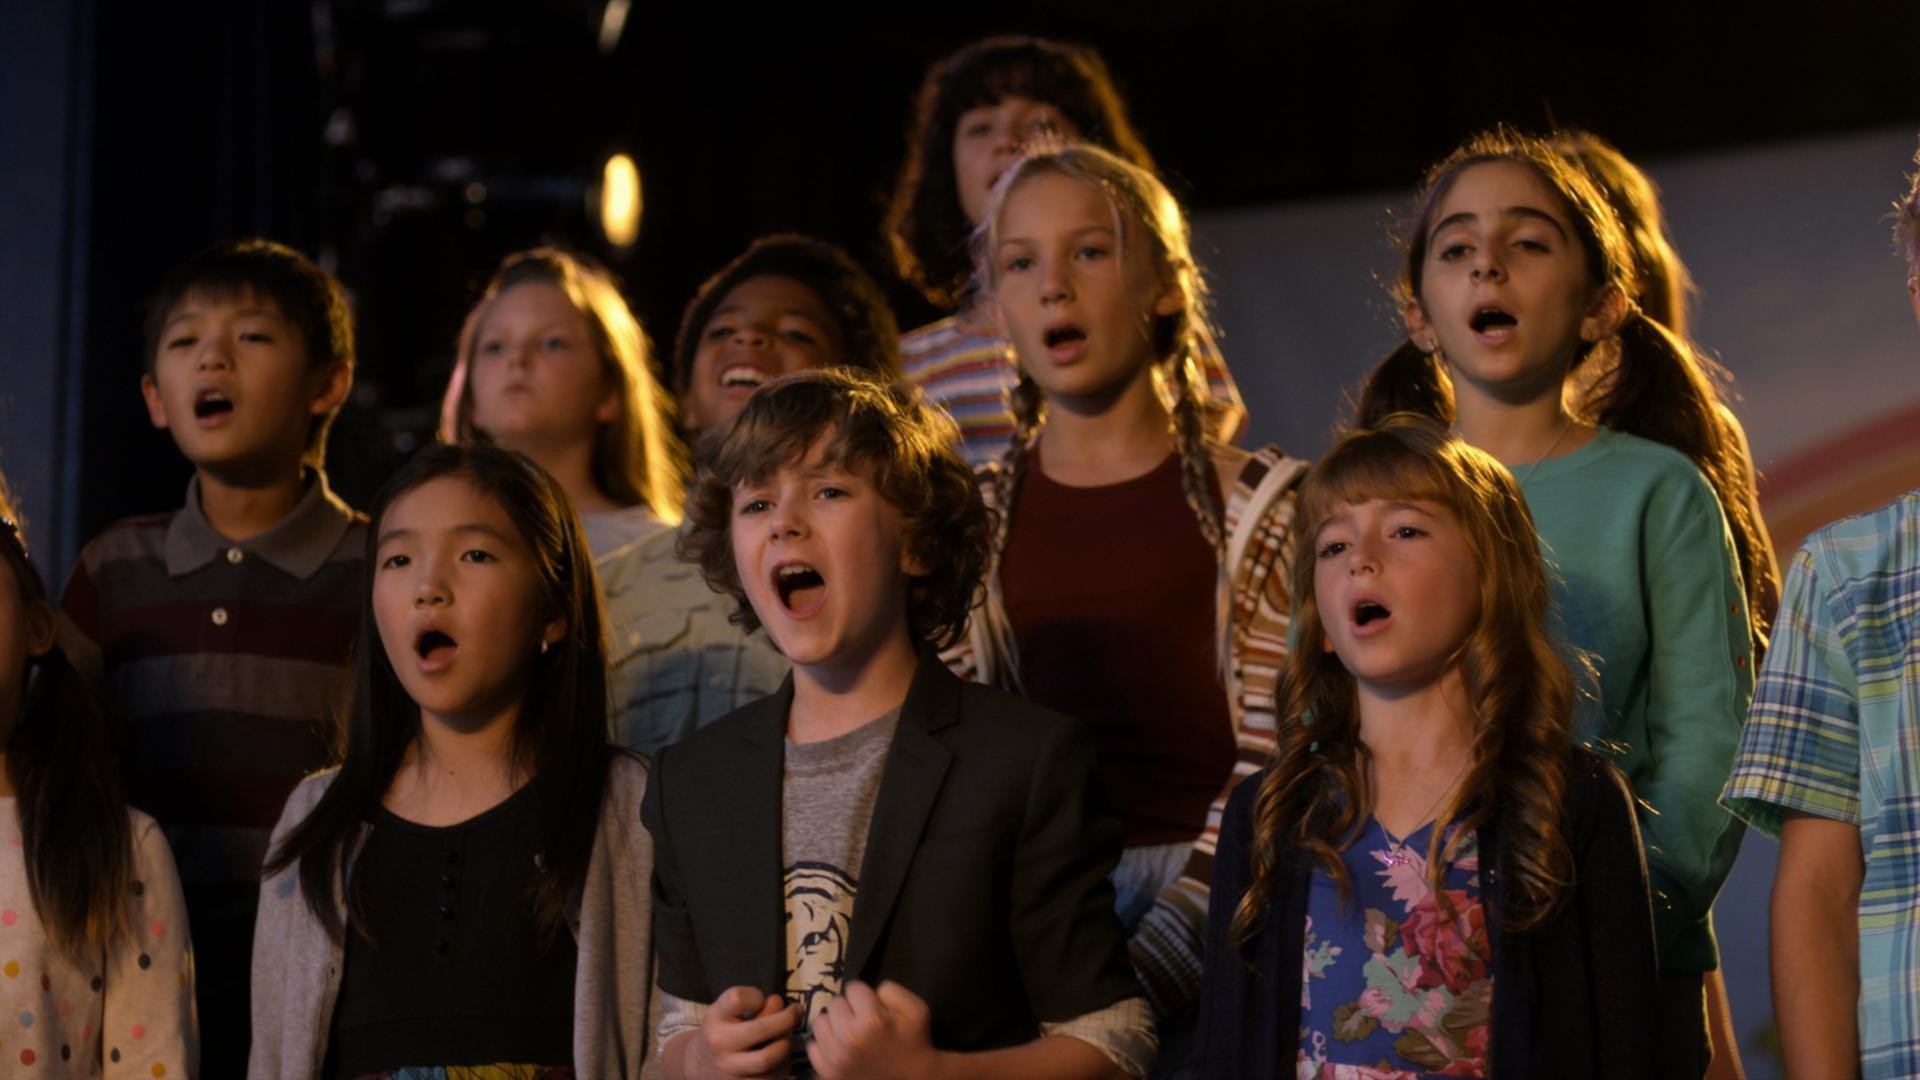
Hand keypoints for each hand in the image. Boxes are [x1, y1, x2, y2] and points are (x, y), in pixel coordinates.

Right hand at [681, 986, 797, 1078]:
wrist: (700, 1064)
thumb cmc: (722, 1030)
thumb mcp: (729, 1011)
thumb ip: (754, 1003)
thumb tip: (780, 1004)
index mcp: (716, 1017)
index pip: (738, 998)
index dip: (756, 996)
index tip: (764, 998)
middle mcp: (719, 1043)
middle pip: (760, 1030)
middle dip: (786, 1019)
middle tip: (796, 1012)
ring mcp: (729, 1068)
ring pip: (768, 1058)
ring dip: (785, 1045)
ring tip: (786, 1037)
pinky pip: (769, 1077)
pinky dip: (782, 1065)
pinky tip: (781, 1057)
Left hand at [806, 979, 940, 1078]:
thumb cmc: (914, 1041)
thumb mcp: (916, 1008)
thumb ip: (891, 990)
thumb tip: (869, 990)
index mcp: (872, 1020)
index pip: (852, 988)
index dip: (864, 995)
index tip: (872, 1007)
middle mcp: (849, 1038)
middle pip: (834, 1003)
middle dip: (848, 1007)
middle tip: (861, 1020)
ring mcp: (835, 1058)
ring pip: (820, 1022)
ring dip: (834, 1024)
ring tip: (849, 1033)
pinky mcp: (827, 1073)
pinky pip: (813, 1046)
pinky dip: (825, 1044)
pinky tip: (841, 1048)